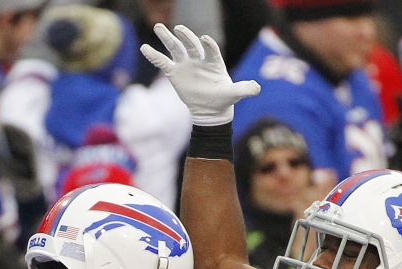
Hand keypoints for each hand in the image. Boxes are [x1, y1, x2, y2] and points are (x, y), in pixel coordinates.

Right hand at [141, 24, 259, 125]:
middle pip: (191, 44)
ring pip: (175, 48)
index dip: (208, 45)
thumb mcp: (235, 94)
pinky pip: (163, 63)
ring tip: (158, 27)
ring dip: (167, 38)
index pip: (211, 49)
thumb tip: (257, 88)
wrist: (210, 109)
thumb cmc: (223, 98)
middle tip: (179, 28)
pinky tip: (145, 48)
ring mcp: (186, 64)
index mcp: (214, 61)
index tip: (205, 39)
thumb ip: (245, 89)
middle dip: (186, 36)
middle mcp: (199, 59)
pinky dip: (154, 56)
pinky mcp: (175, 73)